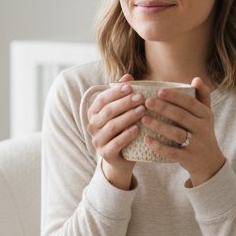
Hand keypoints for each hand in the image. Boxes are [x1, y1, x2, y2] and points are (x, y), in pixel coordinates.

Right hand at [86, 74, 143, 188]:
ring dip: (128, 117)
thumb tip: (128, 76)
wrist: (121, 159)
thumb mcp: (122, 112)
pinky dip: (127, 135)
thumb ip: (123, 94)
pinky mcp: (105, 154)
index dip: (115, 92)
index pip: (102, 99)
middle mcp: (92, 126)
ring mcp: (97, 140)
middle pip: (108, 111)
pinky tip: (138, 129)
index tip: (131, 87)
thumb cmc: (122, 130)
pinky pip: (116, 143)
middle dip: (124, 103)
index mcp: (93, 113)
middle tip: (140, 98)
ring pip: (112, 126)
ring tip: (142, 111)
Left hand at [142, 77, 225, 186]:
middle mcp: (203, 129)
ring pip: (176, 134)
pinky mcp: (188, 158)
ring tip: (144, 119)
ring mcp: (196, 145)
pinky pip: (172, 152)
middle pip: (181, 116)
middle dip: (164, 108)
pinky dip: (159, 146)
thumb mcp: (206, 115)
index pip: (190, 103)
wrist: (210, 163)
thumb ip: (202, 97)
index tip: (159, 91)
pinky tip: (146, 139)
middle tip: (147, 102)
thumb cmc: (203, 133)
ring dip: (159, 126)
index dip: (175, 96)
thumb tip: (196, 79)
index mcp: (206, 115)